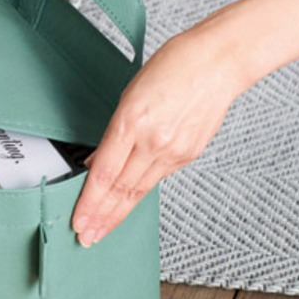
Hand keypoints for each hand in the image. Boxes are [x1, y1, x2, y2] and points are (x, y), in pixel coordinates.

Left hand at [71, 28, 248, 246]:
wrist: (219, 61)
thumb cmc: (176, 65)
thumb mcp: (130, 92)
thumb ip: (113, 132)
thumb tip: (97, 161)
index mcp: (133, 121)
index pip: (104, 174)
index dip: (89, 202)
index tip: (79, 220)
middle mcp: (154, 140)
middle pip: (121, 189)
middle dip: (100, 217)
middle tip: (86, 237)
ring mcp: (174, 150)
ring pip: (139, 190)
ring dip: (118, 213)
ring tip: (102, 229)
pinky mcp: (189, 155)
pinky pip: (158, 178)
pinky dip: (139, 191)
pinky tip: (127, 202)